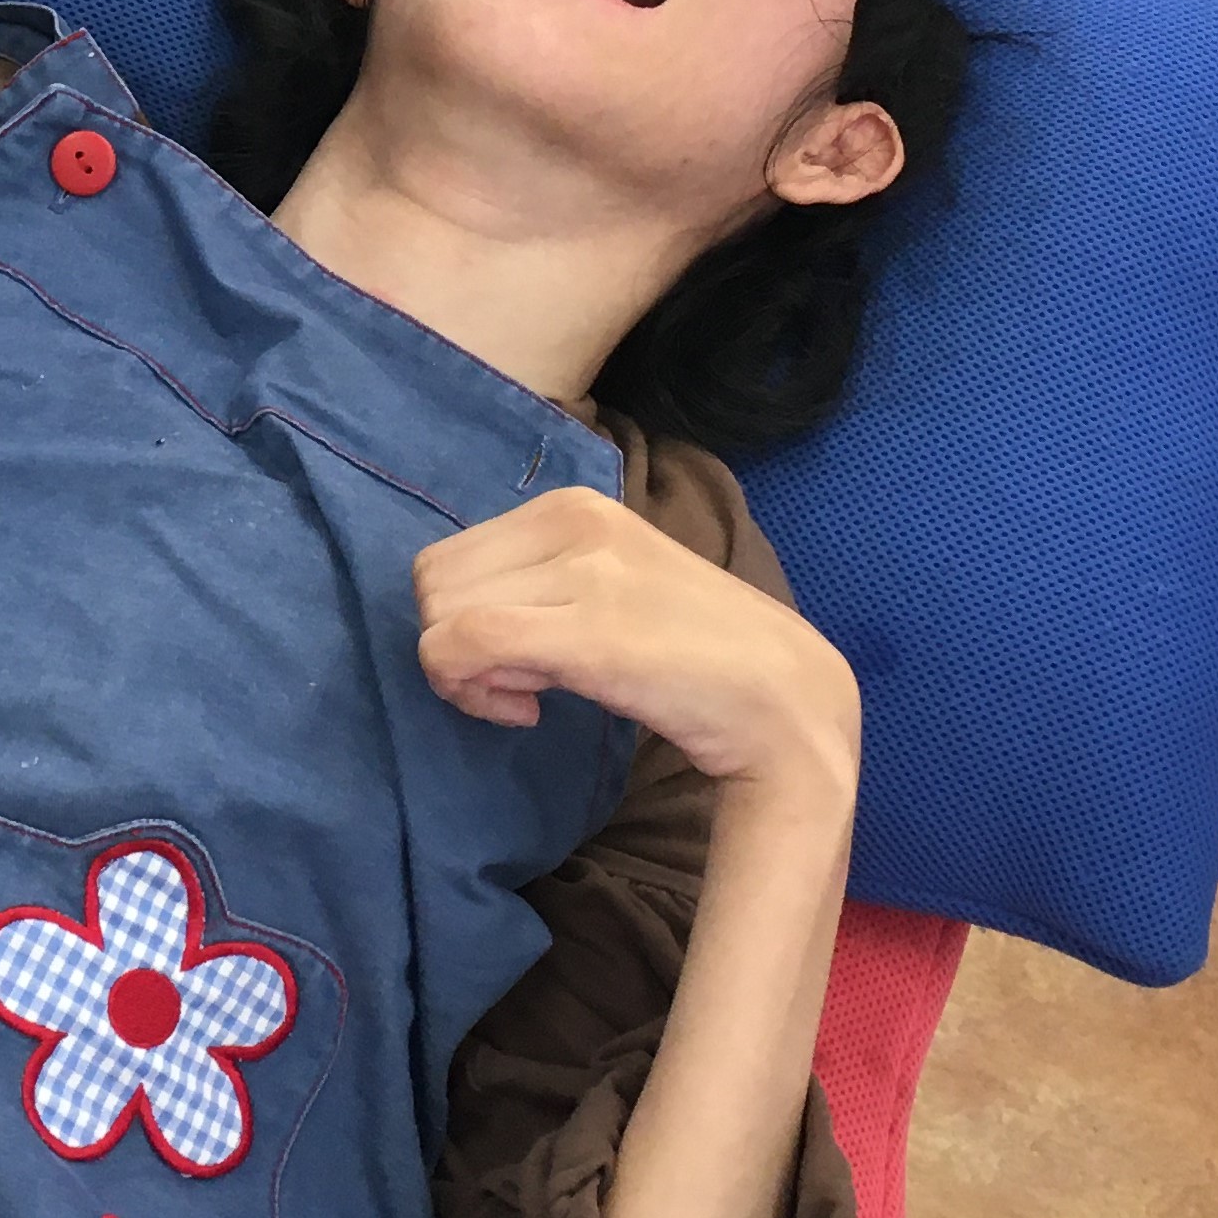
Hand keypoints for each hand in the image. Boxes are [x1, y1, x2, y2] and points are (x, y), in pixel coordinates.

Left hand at [411, 488, 859, 808]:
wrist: (784, 698)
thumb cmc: (689, 653)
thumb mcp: (604, 586)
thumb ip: (536, 581)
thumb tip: (448, 612)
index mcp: (572, 505)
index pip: (450, 557)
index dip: (459, 617)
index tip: (515, 658)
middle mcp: (573, 520)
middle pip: (434, 583)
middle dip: (457, 642)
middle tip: (521, 681)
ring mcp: (584, 570)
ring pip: (441, 615)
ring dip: (467, 672)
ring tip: (534, 693)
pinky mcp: (589, 630)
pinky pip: (462, 644)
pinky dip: (470, 690)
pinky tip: (528, 712)